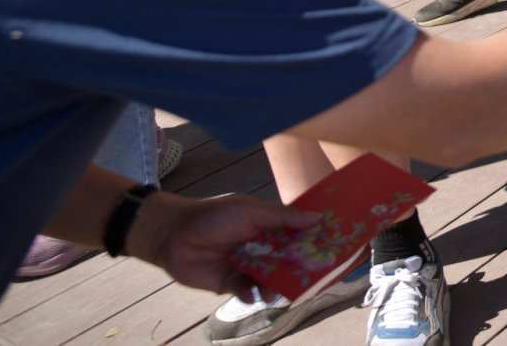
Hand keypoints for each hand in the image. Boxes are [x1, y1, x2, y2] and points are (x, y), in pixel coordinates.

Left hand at [134, 193, 320, 302]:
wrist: (173, 235)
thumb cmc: (214, 216)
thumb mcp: (251, 211)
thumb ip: (283, 217)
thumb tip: (318, 218)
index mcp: (269, 225)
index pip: (297, 234)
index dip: (313, 241)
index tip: (333, 248)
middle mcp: (262, 246)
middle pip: (288, 260)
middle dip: (299, 269)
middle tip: (312, 278)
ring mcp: (248, 265)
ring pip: (271, 279)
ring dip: (276, 285)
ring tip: (277, 289)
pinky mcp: (231, 283)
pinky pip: (249, 292)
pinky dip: (252, 294)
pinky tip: (250, 292)